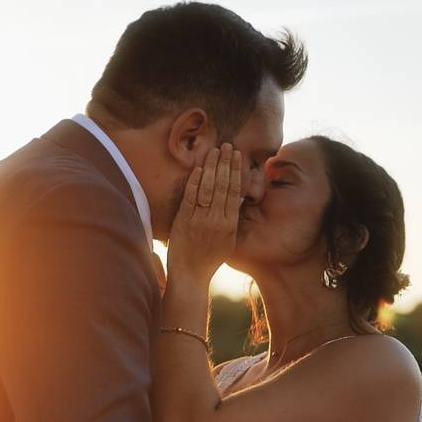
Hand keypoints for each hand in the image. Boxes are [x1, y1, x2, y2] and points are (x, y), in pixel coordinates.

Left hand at [166, 143, 242, 283]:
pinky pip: (190, 198)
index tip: (237, 156)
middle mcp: (217, 221)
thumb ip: (231, 220)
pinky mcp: (184, 222)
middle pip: (223, 186)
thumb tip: (236, 200)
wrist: (190, 276)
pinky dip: (194, 182)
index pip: (235, 192)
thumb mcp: (227, 241)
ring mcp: (200, 221)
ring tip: (215, 151)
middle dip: (226, 163)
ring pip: (208, 189)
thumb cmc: (209, 259)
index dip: (236, 171)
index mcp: (230, 225)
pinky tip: (198, 168)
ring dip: (212, 167)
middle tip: (227, 145)